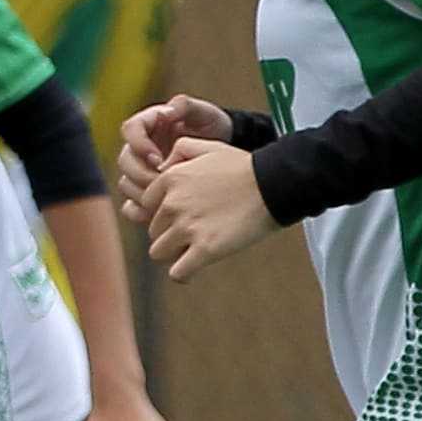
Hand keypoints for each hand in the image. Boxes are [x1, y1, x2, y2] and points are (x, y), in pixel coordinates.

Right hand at [116, 96, 230, 217]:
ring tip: (165, 199)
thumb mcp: (205, 113)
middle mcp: (140, 147)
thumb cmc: (213, 127)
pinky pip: (131, 204)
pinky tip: (156, 212)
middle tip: (164, 182)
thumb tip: (166, 111)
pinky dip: (140, 210)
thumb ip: (185, 106)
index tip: (158, 158)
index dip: (139, 145)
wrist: (223, 154)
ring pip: (126, 183)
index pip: (130, 129)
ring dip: (141, 193)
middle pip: (125, 160)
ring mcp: (142, 170)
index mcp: (149, 124)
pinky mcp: (146, 191)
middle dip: (142, 173)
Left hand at [141, 136, 276, 278]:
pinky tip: (194, 268)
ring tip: (194, 249)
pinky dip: (184, 274)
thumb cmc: (246, 167)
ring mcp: (187, 228)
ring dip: (174, 253)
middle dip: (170, 232)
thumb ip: (180, 149)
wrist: (275, 184)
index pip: (146, 205)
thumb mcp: (209, 147)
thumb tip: (162, 165)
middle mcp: (172, 204)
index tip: (181, 215)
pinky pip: (178, 273)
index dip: (163, 212)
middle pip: (153, 230)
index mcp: (170, 180)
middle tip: (195, 231)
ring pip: (159, 252)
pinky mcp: (205, 250)